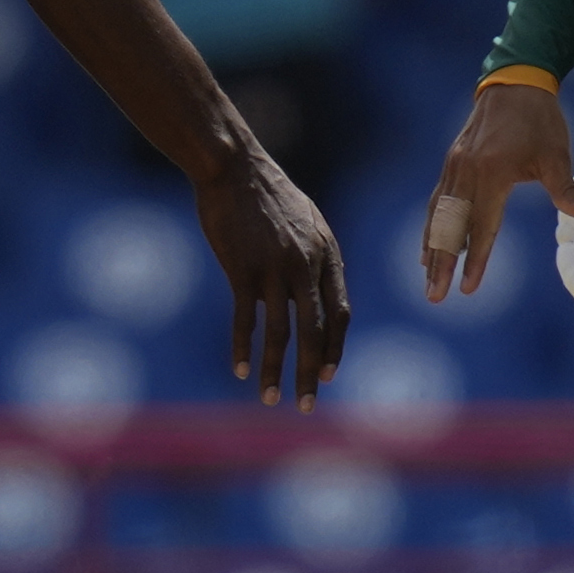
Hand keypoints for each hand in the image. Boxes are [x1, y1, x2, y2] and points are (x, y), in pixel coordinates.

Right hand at [195, 152, 346, 407]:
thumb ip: (317, 257)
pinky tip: (242, 370)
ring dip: (277, 370)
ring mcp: (274, 268)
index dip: (334, 347)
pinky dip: (244, 347)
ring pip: (280, 332)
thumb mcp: (307, 222)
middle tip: (307, 405)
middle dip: (311, 372)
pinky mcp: (241, 269)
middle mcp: (306, 266)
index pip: (339, 312)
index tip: (326, 374)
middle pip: (315, 330)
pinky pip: (245, 318)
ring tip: (272, 398)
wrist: (235, 168)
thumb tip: (322, 290)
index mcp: (327, 255)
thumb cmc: (269, 196)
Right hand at [423, 78, 573, 301]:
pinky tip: (428, 247)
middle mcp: (466, 172)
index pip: (482, 226)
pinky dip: (432, 226)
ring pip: (439, 216)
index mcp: (492, 173)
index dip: (476, 259)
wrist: (515, 83)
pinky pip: (438, 200)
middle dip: (443, 264)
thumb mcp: (556, 154)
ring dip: (432, 249)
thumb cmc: (540, 121)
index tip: (468, 288)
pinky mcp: (452, 162)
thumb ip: (566, 189)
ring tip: (428, 279)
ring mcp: (455, 167)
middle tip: (434, 296)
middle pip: (451, 227)